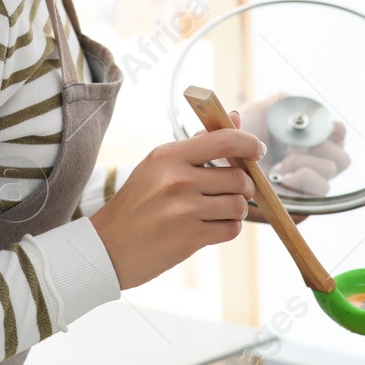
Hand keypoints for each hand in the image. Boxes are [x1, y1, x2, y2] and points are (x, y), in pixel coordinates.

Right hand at [90, 113, 264, 289]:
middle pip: (238, 176)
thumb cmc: (136, 205)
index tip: (257, 150)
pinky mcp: (190, 237)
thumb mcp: (158, 167)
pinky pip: (231, 229)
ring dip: (235, 210)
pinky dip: (227, 229)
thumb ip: (198, 144)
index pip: (224, 140)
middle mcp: (177, 179)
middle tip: (232, 191)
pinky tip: (209, 228)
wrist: (106, 248)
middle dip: (244, 186)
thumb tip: (233, 116)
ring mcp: (184, 209)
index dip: (249, 144)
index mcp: (168, 155)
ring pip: (238, 205)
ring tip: (216, 212)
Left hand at [235, 91, 350, 196]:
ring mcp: (309, 183)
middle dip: (320, 145)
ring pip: (332, 170)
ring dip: (305, 160)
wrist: (218, 165)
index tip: (304, 125)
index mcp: (308, 140)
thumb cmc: (236, 140)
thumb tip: (292, 101)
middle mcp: (314, 163)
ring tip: (281, 162)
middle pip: (342, 156)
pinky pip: (321, 187)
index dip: (329, 127)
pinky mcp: (303, 200)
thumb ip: (278, 102)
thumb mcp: (257, 112)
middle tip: (292, 144)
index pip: (338, 132)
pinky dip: (303, 176)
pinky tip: (281, 175)